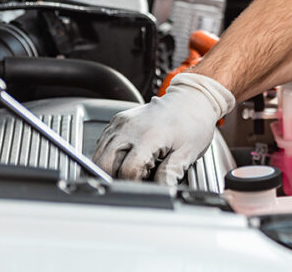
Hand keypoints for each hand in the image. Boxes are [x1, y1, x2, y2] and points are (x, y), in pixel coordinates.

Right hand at [92, 72, 234, 184]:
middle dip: (116, 178)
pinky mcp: (117, 121)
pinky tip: (128, 156)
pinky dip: (109, 155)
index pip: (127, 171)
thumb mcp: (187, 153)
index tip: (145, 184)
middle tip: (137, 178)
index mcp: (148, 137)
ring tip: (135, 166)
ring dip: (110, 167)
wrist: (192, 98)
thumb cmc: (193, 123)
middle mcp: (129, 128)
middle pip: (104, 164)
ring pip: (98, 155)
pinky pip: (103, 144)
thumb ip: (170, 174)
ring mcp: (121, 123)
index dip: (135, 183)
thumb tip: (160, 192)